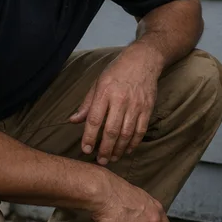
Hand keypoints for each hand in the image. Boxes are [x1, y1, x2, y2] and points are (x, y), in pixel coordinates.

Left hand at [70, 45, 162, 164]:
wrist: (143, 60)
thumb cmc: (117, 71)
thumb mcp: (98, 83)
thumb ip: (87, 104)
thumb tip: (73, 121)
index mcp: (105, 93)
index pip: (95, 120)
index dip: (89, 137)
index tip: (86, 150)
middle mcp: (120, 100)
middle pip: (111, 131)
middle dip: (105, 149)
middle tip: (100, 161)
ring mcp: (136, 105)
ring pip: (127, 133)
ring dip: (119, 149)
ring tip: (112, 158)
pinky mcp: (147, 108)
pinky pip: (140, 130)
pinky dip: (134, 143)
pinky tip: (127, 150)